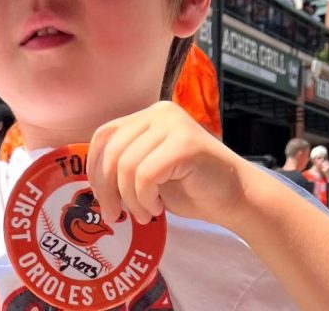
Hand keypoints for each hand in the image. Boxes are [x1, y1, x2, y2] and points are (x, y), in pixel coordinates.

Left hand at [87, 101, 250, 228]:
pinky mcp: (185, 144)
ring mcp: (173, 125)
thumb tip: (91, 182)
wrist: (237, 197)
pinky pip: (145, 175)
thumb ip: (123, 165)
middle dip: (107, 189)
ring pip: (127, 165)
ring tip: (145, 213)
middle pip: (112, 151)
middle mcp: (158, 113)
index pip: (103, 136)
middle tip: (115, 215)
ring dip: (130, 199)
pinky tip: (158, 206)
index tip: (101, 200)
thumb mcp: (147, 171)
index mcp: (146, 116)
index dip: (94, 169)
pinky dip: (144, 198)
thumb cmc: (191, 188)